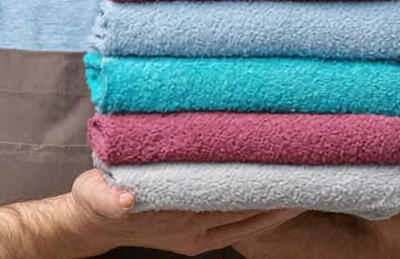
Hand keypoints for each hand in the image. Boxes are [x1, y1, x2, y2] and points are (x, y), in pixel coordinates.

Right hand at [64, 169, 303, 255]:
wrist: (90, 224)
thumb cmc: (95, 203)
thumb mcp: (95, 197)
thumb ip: (109, 199)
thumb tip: (127, 200)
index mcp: (179, 219)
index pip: (231, 201)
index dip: (259, 185)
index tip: (285, 167)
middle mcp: (197, 230)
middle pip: (250, 212)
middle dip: (279, 192)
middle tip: (309, 166)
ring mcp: (200, 233)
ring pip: (251, 219)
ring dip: (277, 201)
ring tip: (306, 178)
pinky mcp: (199, 233)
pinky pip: (240, 224)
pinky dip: (262, 209)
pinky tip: (277, 193)